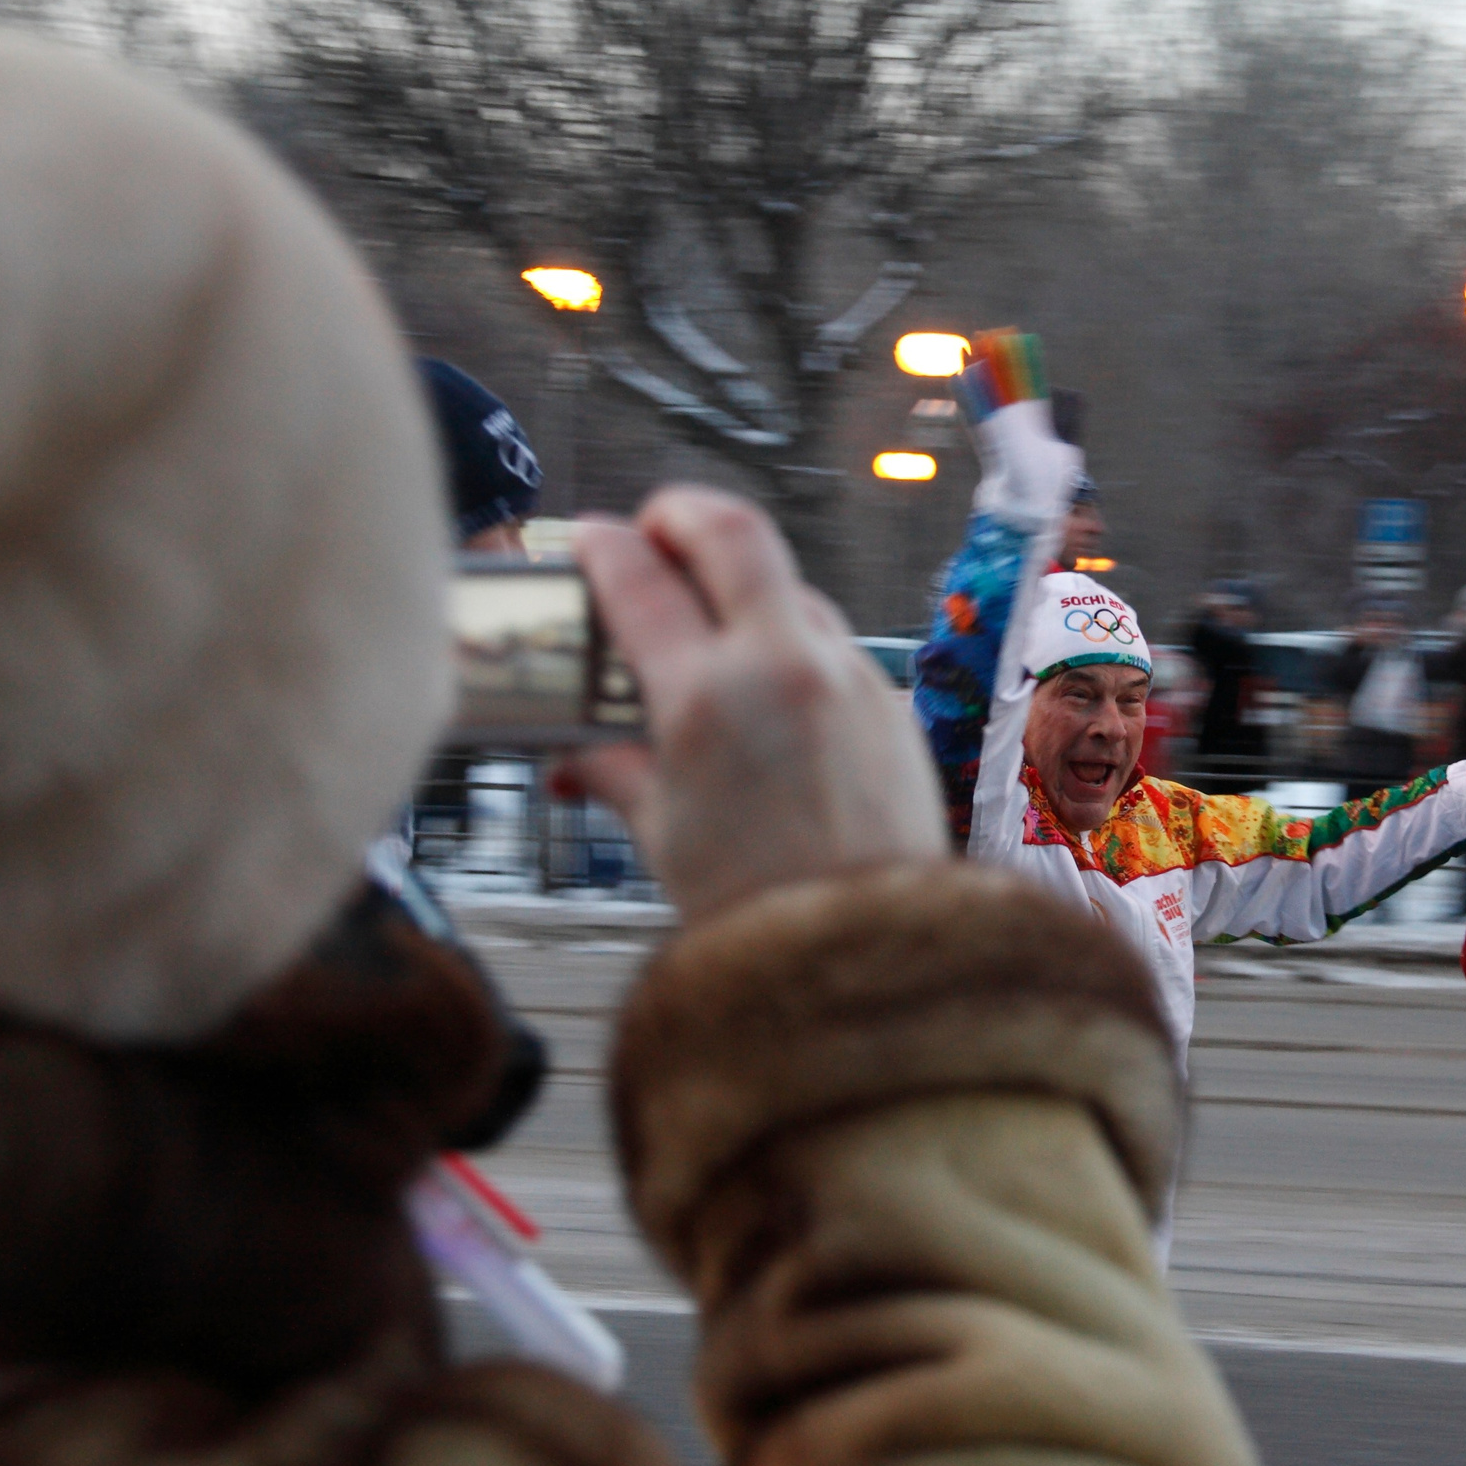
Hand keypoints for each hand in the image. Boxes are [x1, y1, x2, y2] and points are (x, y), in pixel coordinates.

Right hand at [554, 488, 948, 921]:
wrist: (860, 952)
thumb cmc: (756, 908)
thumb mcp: (661, 834)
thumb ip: (615, 773)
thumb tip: (575, 760)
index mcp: (705, 697)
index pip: (640, 578)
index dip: (602, 546)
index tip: (588, 538)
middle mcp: (784, 666)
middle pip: (733, 530)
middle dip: (681, 513)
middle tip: (653, 527)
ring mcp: (848, 677)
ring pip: (791, 588)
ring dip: (744, 587)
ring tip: (709, 621)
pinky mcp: (890, 703)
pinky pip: (834, 647)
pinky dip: (792, 648)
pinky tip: (769, 691)